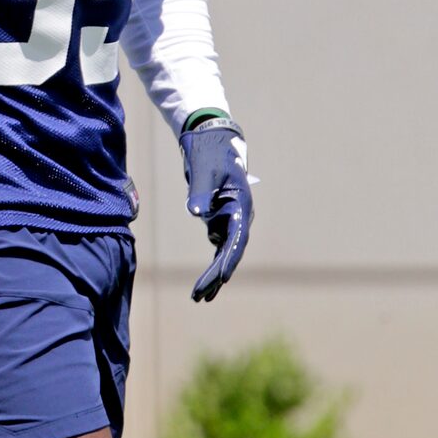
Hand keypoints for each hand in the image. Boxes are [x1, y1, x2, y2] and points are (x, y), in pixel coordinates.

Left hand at [180, 117, 253, 303]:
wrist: (210, 139)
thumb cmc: (208, 152)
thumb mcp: (202, 169)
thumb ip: (200, 191)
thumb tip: (196, 213)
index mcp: (240, 204)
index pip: (236, 239)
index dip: (229, 260)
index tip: (221, 278)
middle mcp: (239, 215)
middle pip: (230, 252)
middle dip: (216, 275)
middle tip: (200, 296)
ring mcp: (231, 219)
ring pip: (224, 253)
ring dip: (214, 275)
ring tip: (200, 298)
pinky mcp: (221, 220)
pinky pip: (218, 248)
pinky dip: (212, 265)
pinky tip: (204, 285)